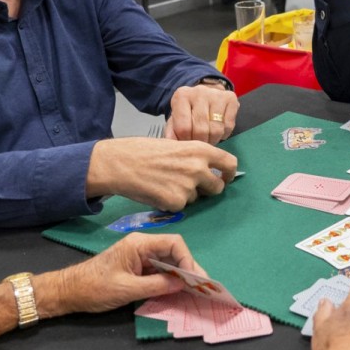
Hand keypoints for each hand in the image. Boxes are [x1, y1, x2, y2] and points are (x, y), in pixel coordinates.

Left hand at [55, 232, 201, 313]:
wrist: (69, 292)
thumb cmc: (94, 288)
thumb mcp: (127, 289)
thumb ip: (157, 286)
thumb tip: (182, 284)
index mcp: (139, 244)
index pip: (174, 243)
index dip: (188, 260)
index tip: (193, 279)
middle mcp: (142, 246)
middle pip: (174, 252)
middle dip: (189, 269)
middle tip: (202, 287)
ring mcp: (140, 257)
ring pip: (168, 262)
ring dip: (181, 276)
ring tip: (195, 291)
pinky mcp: (137, 268)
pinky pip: (159, 271)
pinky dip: (170, 280)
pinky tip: (179, 291)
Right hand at [86, 137, 235, 210]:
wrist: (120, 163)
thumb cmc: (143, 150)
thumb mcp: (175, 143)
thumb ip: (193, 156)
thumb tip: (207, 167)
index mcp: (200, 150)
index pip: (229, 163)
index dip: (229, 173)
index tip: (224, 177)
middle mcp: (198, 168)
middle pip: (218, 187)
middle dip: (209, 190)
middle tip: (194, 187)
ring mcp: (188, 187)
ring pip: (197, 198)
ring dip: (187, 195)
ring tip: (165, 183)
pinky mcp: (176, 203)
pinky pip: (181, 206)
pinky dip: (172, 202)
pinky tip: (158, 191)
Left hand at [165, 84, 237, 143]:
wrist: (206, 94)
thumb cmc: (189, 110)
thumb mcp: (175, 119)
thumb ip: (172, 131)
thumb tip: (172, 144)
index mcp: (182, 96)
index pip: (183, 127)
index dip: (186, 141)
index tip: (188, 143)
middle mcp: (199, 92)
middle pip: (201, 130)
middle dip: (201, 142)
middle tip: (200, 143)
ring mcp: (216, 94)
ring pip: (216, 130)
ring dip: (213, 140)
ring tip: (208, 139)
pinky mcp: (231, 98)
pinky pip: (229, 126)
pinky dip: (224, 134)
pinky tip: (219, 131)